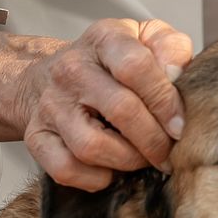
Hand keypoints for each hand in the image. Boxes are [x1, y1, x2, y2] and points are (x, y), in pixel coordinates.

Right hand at [11, 18, 191, 191]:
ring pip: (92, 146)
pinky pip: (67, 169)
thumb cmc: (110, 64)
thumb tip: (177, 75)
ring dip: (128, 161)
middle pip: (121, 110)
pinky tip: (111, 168)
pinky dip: (96, 178)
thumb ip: (171, 47)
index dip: (164, 100)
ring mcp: (51, 105)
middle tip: (169, 151)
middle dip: (155, 140)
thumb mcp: (144, 39)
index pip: (135, 66)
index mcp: (103, 39)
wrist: (51, 77)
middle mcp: (71, 69)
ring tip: (142, 158)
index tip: (181, 125)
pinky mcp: (36, 136)